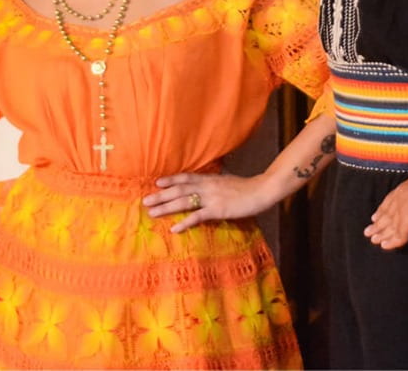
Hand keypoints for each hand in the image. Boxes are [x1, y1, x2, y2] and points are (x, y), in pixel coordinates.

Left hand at [142, 172, 274, 232]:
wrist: (261, 190)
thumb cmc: (246, 187)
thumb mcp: (228, 181)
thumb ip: (216, 183)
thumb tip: (208, 183)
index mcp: (209, 179)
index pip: (186, 177)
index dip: (171, 179)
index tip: (157, 182)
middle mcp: (207, 186)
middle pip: (180, 189)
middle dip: (161, 195)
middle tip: (145, 201)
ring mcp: (211, 198)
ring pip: (184, 201)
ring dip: (166, 207)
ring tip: (152, 213)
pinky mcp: (218, 210)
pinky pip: (198, 216)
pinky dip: (185, 222)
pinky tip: (174, 229)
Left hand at [363, 171, 407, 249]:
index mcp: (403, 189)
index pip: (388, 202)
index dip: (381, 211)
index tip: (374, 217)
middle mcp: (399, 200)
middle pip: (385, 215)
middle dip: (377, 224)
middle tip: (368, 232)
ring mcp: (402, 211)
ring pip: (388, 226)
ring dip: (381, 234)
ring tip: (373, 240)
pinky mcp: (407, 222)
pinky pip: (398, 235)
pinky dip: (392, 242)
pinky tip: (385, 246)